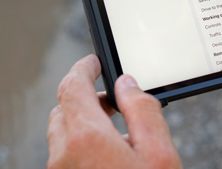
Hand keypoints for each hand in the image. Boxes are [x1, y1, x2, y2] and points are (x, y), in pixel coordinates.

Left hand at [47, 55, 181, 168]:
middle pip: (63, 110)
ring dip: (82, 126)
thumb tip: (127, 84)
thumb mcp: (159, 154)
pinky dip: (80, 148)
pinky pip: (65, 157)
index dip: (84, 68)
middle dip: (85, 100)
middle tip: (114, 104)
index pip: (73, 86)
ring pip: (61, 136)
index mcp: (86, 138)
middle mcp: (63, 155)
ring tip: (115, 135)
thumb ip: (143, 111)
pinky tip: (107, 158)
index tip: (94, 63)